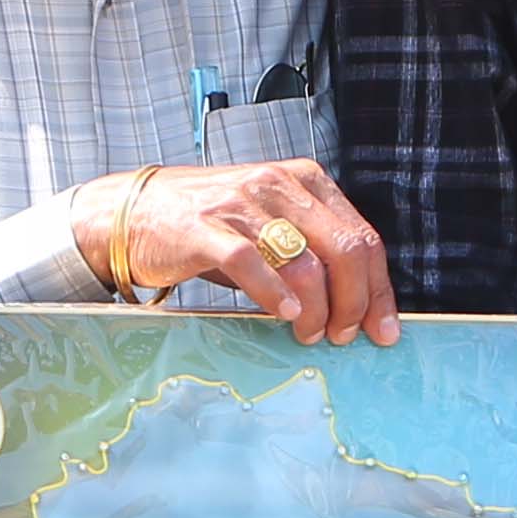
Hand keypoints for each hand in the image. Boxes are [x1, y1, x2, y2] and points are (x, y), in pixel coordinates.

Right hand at [80, 160, 399, 343]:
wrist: (134, 211)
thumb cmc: (211, 226)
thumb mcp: (271, 226)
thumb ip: (312, 252)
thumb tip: (358, 306)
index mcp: (304, 181)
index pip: (362, 238)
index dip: (378, 290)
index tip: (382, 330)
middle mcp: (277, 186)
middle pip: (344, 249)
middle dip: (354, 303)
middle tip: (343, 336)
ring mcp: (240, 205)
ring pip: (303, 262)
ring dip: (316, 309)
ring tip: (308, 333)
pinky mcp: (203, 228)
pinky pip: (250, 263)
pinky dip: (273, 293)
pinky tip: (285, 314)